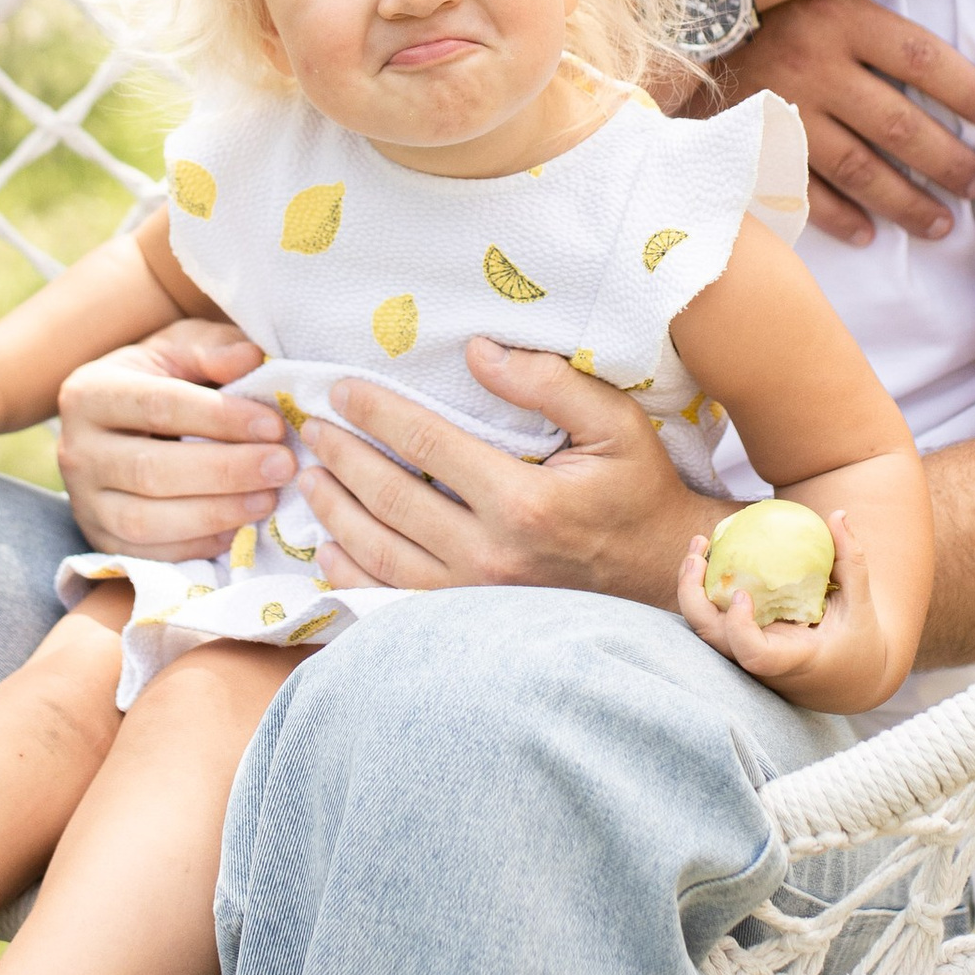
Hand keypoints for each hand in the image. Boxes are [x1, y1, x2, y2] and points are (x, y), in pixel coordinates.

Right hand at [54, 319, 297, 555]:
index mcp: (90, 393)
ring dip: (215, 513)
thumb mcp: (177, 350)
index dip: (219, 418)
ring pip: (145, 521)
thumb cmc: (154, 381)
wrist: (112, 427)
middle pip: (151, 471)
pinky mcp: (101, 540)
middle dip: (225, 471)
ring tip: (268, 499)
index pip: (158, 406)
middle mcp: (76, 450)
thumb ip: (212, 349)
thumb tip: (250, 358)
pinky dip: (199, 545)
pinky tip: (241, 528)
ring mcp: (84, 502)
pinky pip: (150, 554)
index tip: (274, 425)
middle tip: (282, 465)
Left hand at [294, 341, 714, 606]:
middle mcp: (491, 556)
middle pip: (390, 499)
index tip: (341, 390)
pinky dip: (352, 575)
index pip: (426, 444)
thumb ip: (548, 382)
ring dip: (335, 513)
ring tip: (309, 478)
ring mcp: (476, 598)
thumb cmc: (639, 492)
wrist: (665, 575)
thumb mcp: (616, 423)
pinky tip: (327, 550)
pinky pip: (394, 601)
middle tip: (310, 429)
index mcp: (523, 501)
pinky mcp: (471, 622)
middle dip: (342, 459)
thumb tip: (476, 352)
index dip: (376, 412)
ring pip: (381, 554)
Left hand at [676, 509, 890, 707]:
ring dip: (691, 589)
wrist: (847, 681)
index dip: (739, 629)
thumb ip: (850, 560)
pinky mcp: (740, 647)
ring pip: (705, 629)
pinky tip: (710, 554)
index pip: (754, 656)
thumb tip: (837, 513)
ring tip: (699, 545)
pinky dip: (705, 589)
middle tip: (698, 553)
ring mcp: (746, 657)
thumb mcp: (861, 604)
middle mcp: (761, 665)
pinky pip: (713, 619)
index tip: (741, 595)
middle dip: (692, 597)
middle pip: (713, 640)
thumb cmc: (857, 641)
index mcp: (793, 659)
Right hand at [705, 0, 974, 249]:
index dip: (967, 92)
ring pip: (859, 170)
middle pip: (900, 125)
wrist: (667, 13)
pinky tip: (868, 232)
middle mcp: (814, 67)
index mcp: (839, 18)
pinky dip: (838, 218)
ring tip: (942, 225)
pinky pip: (802, 192)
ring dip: (906, 203)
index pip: (922, 61)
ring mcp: (781, 110)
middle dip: (949, 162)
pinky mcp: (750, 142)